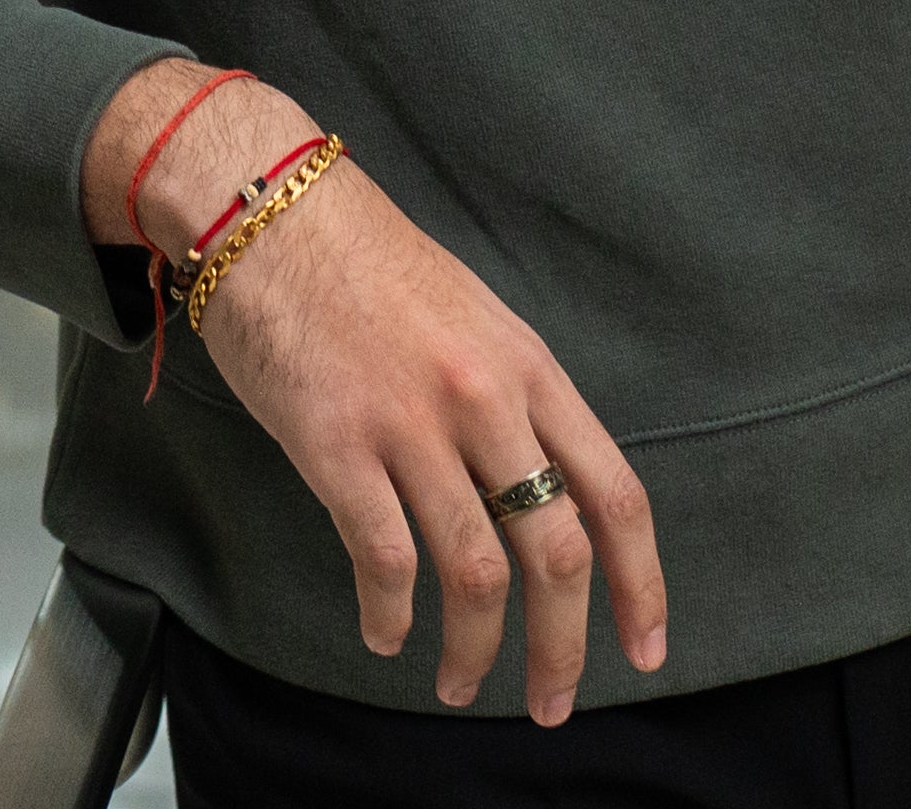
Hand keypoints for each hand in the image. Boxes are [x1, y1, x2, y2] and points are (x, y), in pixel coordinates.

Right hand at [82, 66, 667, 724]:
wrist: (266, 209)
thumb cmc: (367, 265)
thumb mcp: (475, 319)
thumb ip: (515, 403)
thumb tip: (542, 495)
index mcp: (530, 368)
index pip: (616, 493)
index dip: (640, 584)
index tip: (645, 648)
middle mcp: (484, 399)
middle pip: (555, 551)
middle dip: (564, 645)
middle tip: (554, 701)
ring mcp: (410, 422)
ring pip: (475, 571)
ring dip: (474, 651)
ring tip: (462, 685)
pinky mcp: (335, 443)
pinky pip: (382, 557)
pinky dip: (391, 614)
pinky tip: (386, 634)